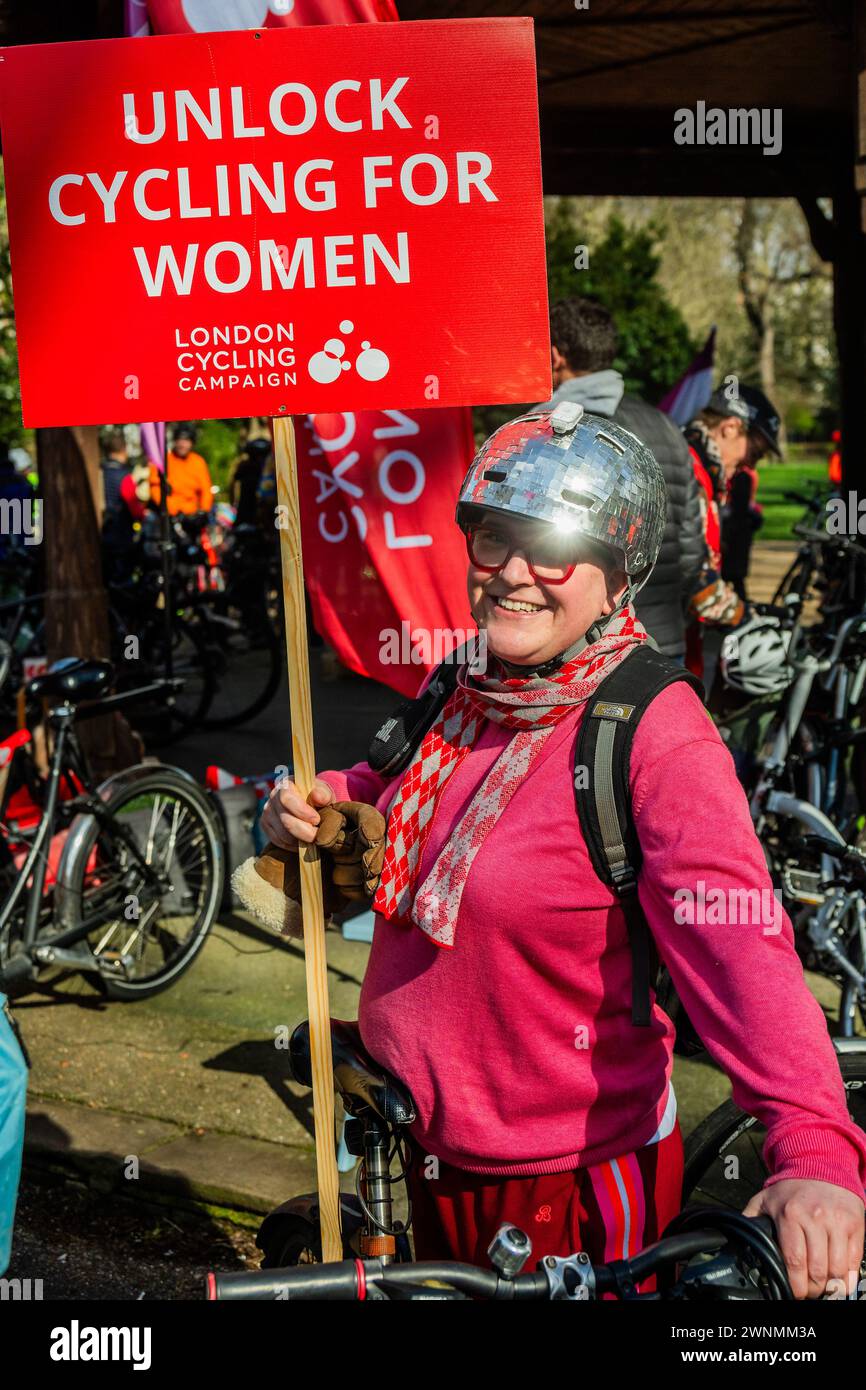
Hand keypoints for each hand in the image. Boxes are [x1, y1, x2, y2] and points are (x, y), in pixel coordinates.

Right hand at [260, 777, 334, 848]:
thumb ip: (324, 793)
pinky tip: (304, 841)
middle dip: (305, 832)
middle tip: (318, 835)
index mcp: (286, 785)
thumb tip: (318, 797)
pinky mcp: (266, 827)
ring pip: (283, 834)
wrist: (310, 805)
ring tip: (313, 837)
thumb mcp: (324, 792)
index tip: (317, 820)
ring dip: (301, 840)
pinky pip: (279, 842)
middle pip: (285, 820)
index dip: (302, 811)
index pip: (287, 798)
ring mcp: (267, 813)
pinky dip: (294, 845)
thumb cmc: (317, 797)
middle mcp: (273, 797)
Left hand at [743, 1179, 864, 1298]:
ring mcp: (837, 1221)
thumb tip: (737, 1239)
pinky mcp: (855, 1224)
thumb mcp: (765, 1199)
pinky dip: (849, 1277)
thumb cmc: (792, 1188)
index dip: (795, 1284)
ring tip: (823, 1288)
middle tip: (808, 1292)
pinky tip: (841, 1281)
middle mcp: (815, 1217)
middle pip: (817, 1269)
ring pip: (837, 1268)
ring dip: (830, 1285)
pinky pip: (854, 1259)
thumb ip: (751, 1219)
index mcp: (790, 1214)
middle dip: (812, 1289)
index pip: (794, 1260)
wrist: (821, 1165)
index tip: (794, 1292)